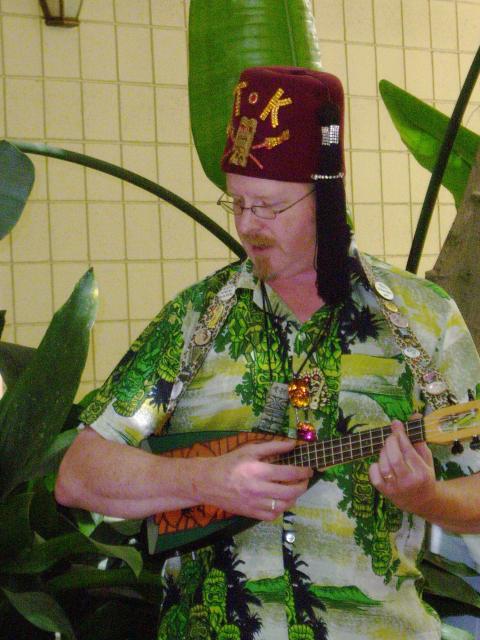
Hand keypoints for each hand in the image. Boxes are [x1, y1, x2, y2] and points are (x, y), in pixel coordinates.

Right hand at [193, 439, 312, 520]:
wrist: (208, 482)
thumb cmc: (230, 463)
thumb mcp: (250, 449)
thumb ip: (272, 447)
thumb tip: (293, 444)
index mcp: (258, 471)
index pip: (289, 473)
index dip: (303, 471)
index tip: (309, 468)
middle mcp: (258, 489)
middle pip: (291, 492)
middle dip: (303, 485)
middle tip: (305, 479)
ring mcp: (255, 504)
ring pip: (284, 506)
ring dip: (295, 498)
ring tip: (295, 489)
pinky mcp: (251, 514)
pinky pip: (273, 516)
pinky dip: (281, 509)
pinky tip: (281, 500)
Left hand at [369, 420, 436, 513]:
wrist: (423, 502)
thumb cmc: (424, 475)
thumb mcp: (426, 458)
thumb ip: (418, 438)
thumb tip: (415, 415)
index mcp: (422, 473)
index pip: (408, 450)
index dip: (400, 434)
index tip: (396, 424)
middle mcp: (409, 482)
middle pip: (394, 457)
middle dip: (390, 442)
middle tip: (391, 437)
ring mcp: (396, 489)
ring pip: (383, 465)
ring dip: (383, 452)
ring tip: (388, 449)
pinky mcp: (385, 493)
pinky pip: (374, 475)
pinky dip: (374, 465)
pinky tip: (381, 463)